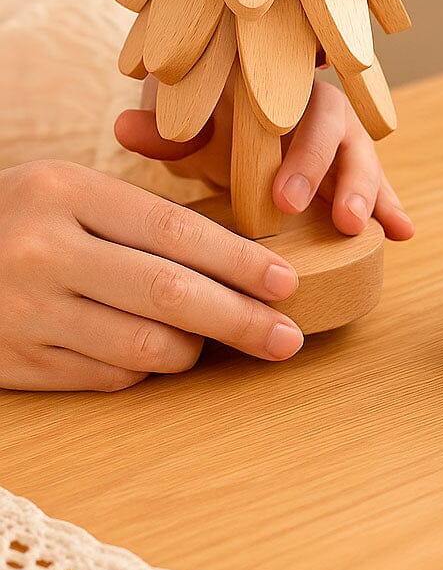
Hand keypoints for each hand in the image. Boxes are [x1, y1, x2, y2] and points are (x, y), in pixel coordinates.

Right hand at [0, 160, 305, 390]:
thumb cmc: (25, 220)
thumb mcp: (73, 192)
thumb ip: (145, 218)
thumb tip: (244, 262)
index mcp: (64, 192)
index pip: (176, 232)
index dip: (240, 263)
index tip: (286, 283)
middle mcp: (41, 251)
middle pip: (168, 295)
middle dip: (241, 320)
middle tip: (287, 337)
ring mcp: (22, 311)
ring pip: (143, 347)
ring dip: (194, 349)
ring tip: (216, 339)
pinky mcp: (12, 361)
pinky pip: (107, 377)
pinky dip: (144, 369)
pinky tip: (156, 351)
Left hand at [115, 77, 413, 240]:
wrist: (224, 115)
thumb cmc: (204, 114)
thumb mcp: (184, 120)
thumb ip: (162, 125)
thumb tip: (127, 130)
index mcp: (276, 85)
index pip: (292, 102)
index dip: (291, 146)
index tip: (280, 197)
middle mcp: (315, 106)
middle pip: (335, 127)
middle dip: (324, 171)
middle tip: (309, 213)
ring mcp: (338, 137)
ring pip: (362, 155)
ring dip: (367, 191)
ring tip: (362, 228)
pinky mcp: (350, 168)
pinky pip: (378, 183)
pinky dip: (391, 205)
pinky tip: (404, 231)